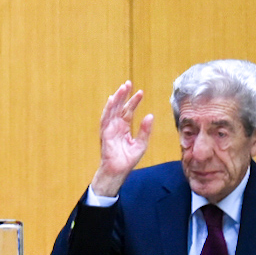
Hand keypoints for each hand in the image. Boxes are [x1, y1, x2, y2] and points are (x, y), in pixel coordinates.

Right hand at [91, 80, 152, 197]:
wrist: (118, 171)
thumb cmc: (127, 160)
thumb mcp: (141, 144)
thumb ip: (145, 130)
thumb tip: (150, 115)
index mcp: (124, 128)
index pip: (128, 111)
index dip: (134, 101)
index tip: (140, 92)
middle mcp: (115, 126)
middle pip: (119, 107)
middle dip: (123, 95)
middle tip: (128, 83)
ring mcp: (109, 129)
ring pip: (111, 110)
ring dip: (116, 99)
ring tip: (122, 88)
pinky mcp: (105, 133)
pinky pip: (105, 119)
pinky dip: (108, 109)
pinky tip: (112, 100)